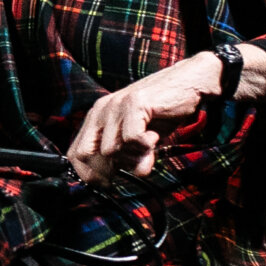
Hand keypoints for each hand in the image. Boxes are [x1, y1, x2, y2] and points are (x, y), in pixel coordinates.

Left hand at [66, 45, 265, 186]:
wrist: (190, 82)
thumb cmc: (164, 111)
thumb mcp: (142, 138)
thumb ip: (132, 156)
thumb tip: (135, 175)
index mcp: (96, 117)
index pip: (75, 152)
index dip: (88, 173)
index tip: (108, 184)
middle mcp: (100, 110)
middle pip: (85, 154)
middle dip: (106, 170)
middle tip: (131, 167)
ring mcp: (115, 105)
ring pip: (109, 150)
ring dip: (132, 157)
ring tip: (149, 146)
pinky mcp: (134, 103)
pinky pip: (131, 138)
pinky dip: (145, 145)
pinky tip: (155, 135)